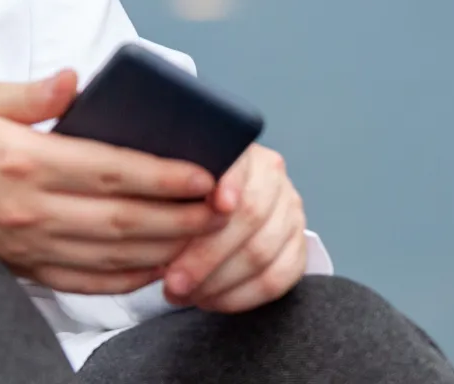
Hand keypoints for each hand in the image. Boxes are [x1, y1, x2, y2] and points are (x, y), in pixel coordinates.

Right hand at [0, 69, 226, 294]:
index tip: (206, 175)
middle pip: (122, 221)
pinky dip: (126, 279)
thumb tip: (78, 79)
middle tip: (224, 210)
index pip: (111, 171)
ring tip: (204, 236)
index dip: (165, 177)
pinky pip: (84, 282)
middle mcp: (28, 209)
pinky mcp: (20, 268)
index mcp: (21, 159)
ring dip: (164, 249)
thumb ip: (31, 94)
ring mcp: (25, 245)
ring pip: (111, 257)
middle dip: (181, 217)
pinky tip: (156, 267)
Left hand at [159, 144, 307, 312]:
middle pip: (250, 216)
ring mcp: (290, 214)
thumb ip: (171, 184)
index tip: (217, 206)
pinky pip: (276, 280)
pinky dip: (241, 296)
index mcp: (244, 151)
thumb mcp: (172, 180)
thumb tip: (156, 200)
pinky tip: (211, 301)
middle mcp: (274, 179)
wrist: (204, 214)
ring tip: (183, 294)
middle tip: (173, 281)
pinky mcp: (297, 249)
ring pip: (262, 253)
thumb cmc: (180, 195)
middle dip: (207, 255)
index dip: (232, 184)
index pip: (242, 164)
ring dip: (218, 281)